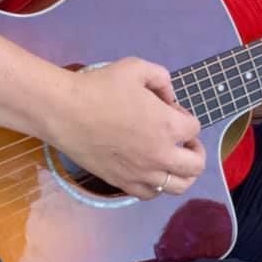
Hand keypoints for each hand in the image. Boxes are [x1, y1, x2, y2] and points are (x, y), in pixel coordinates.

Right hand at [52, 57, 205, 199]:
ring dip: (182, 172)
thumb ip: (162, 78)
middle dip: (195, 150)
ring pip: (179, 187)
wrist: (65, 111)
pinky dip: (157, 185)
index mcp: (167, 125)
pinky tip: (149, 170)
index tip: (171, 110)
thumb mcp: (136, 67)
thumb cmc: (100, 87)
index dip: (186, 116)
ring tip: (172, 159)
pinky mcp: (123, 184)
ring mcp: (142, 174)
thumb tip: (170, 97)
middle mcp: (160, 155)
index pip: (194, 128)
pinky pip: (151, 194)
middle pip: (196, 165)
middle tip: (183, 140)